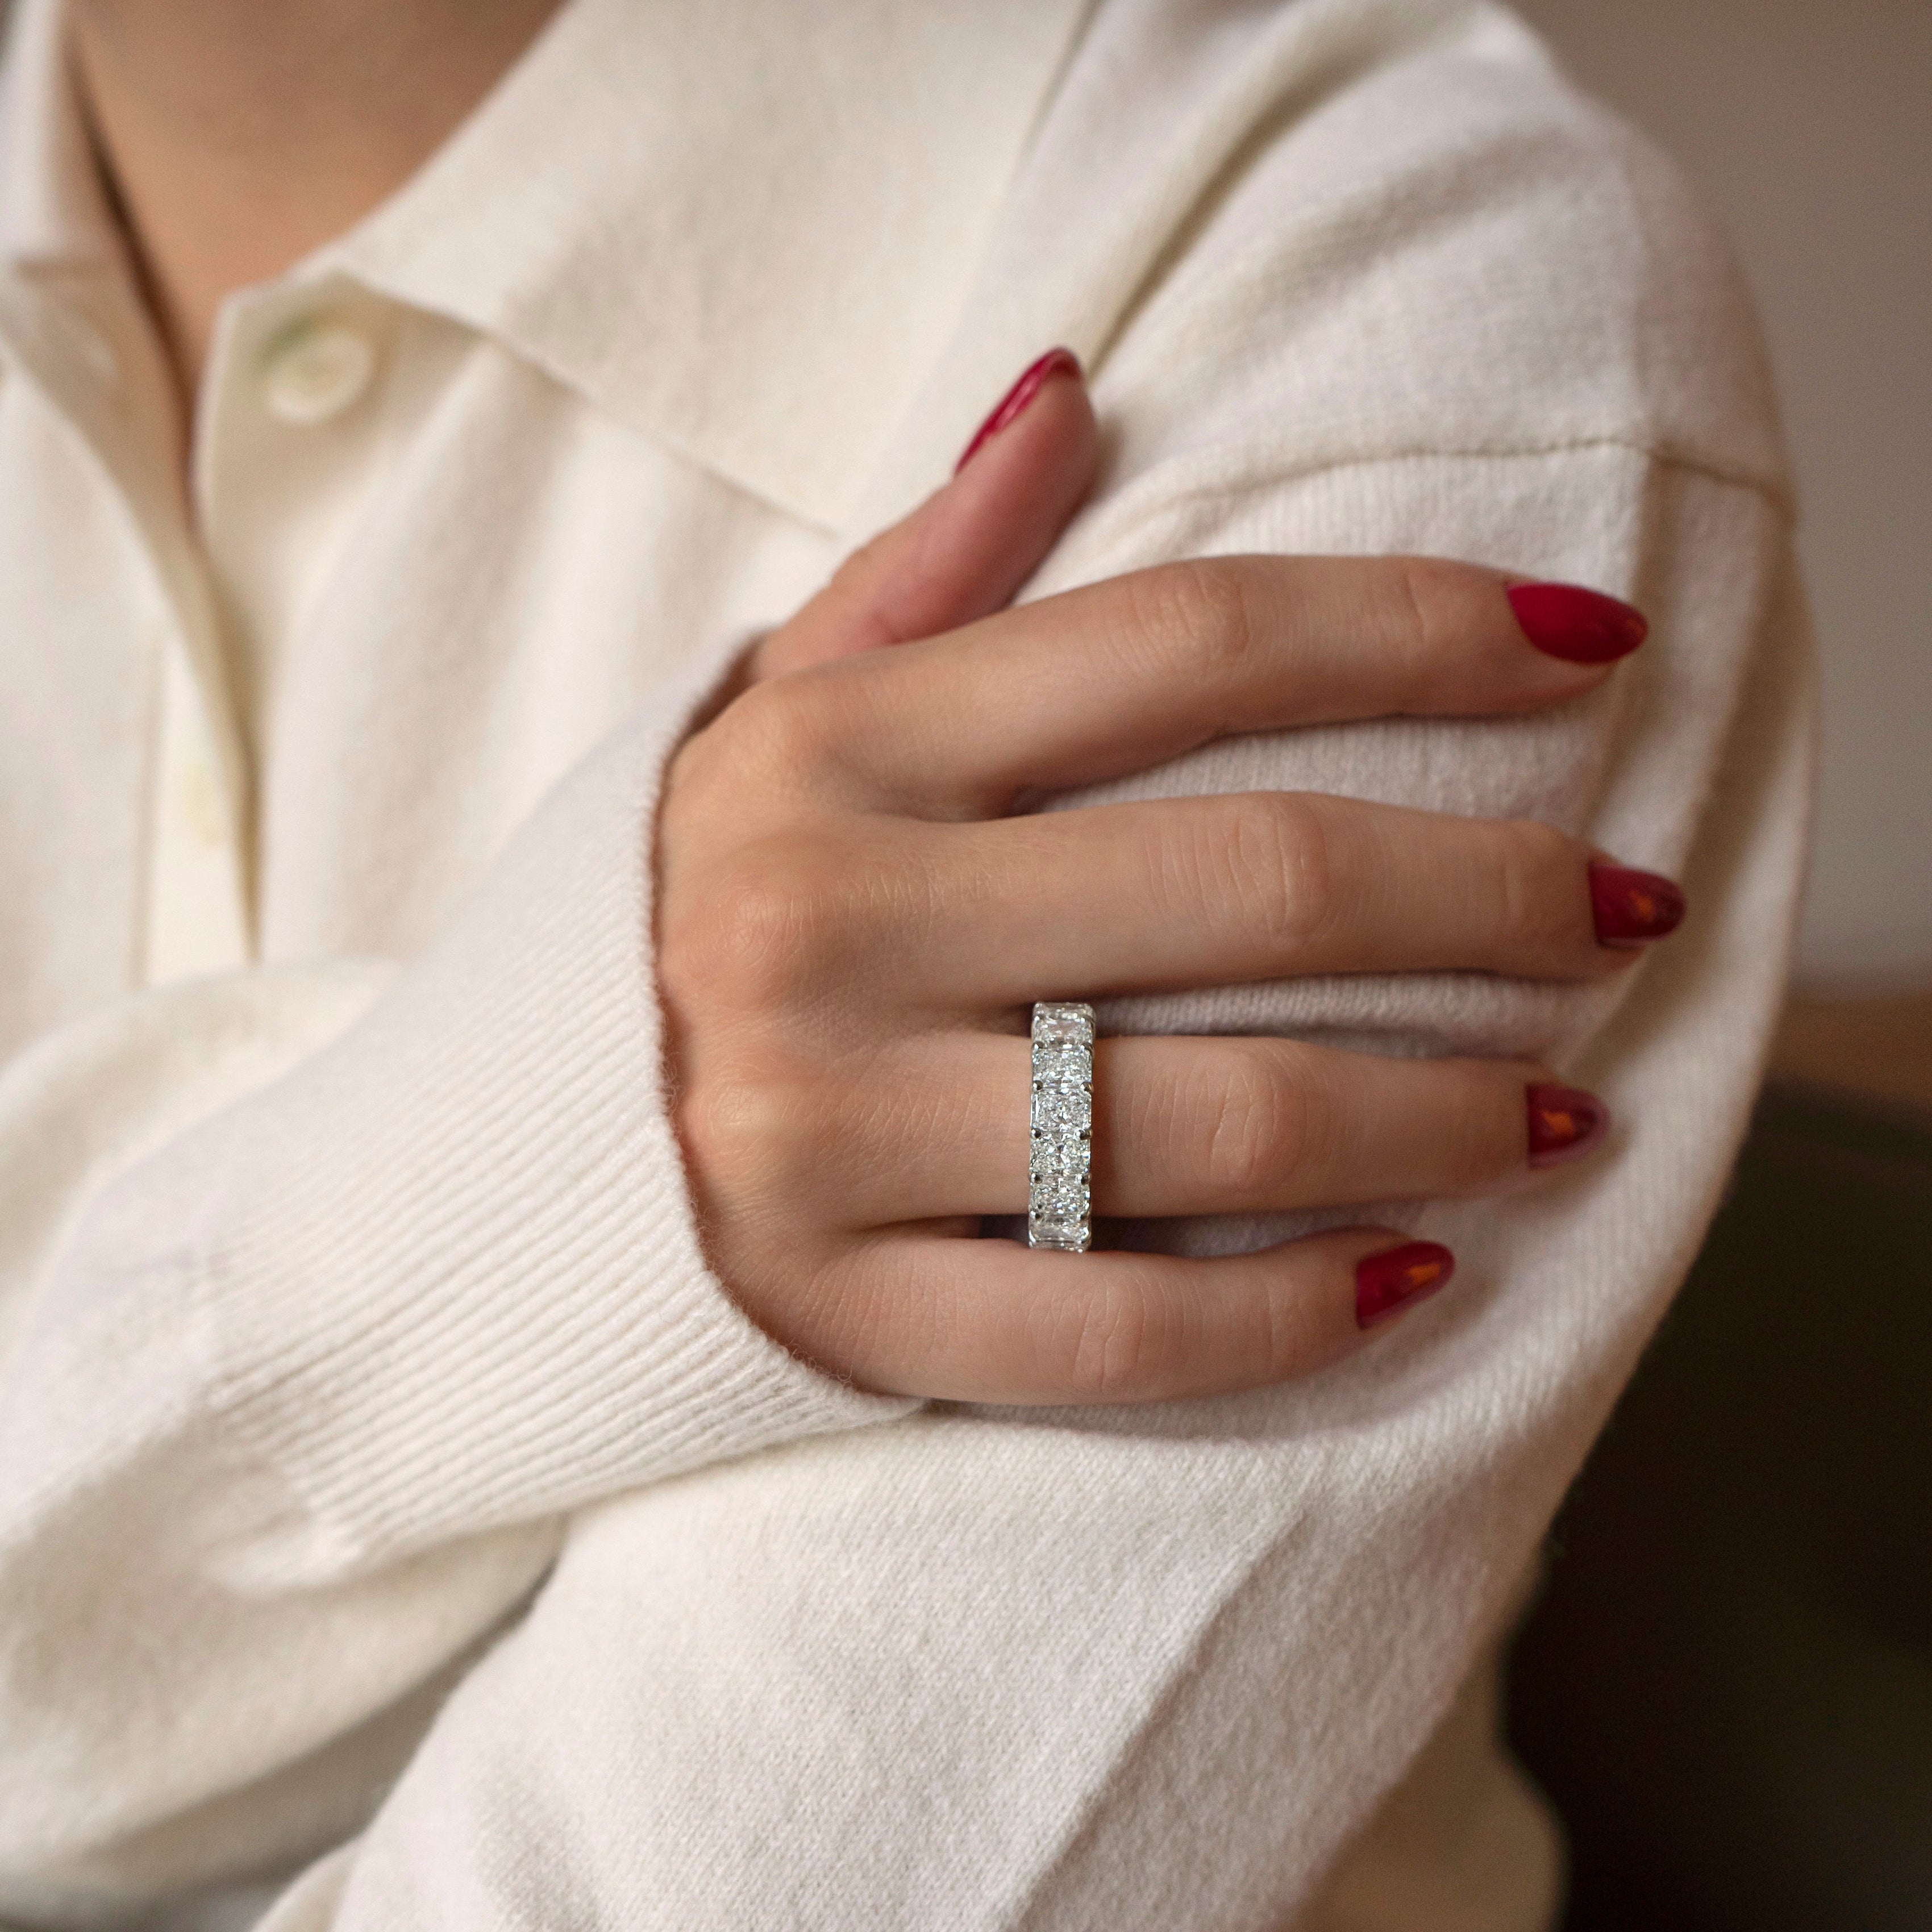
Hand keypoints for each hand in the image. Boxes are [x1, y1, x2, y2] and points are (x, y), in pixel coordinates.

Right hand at [658, 354, 1679, 1402]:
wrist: (482, 1165)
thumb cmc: (665, 913)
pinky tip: (1414, 1276)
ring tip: (1562, 1107)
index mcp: (830, 752)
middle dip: (1498, 887)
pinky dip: (1287, 1317)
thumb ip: (925, 571)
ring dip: (1442, 1113)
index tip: (1591, 645)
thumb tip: (1072, 389)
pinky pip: (1110, 1326)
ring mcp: (821, 1132)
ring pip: (1216, 1121)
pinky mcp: (833, 1312)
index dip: (1419, 629)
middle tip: (1628, 906)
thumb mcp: (760, 717)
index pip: (1187, 641)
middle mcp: (823, 925)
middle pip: (1252, 880)